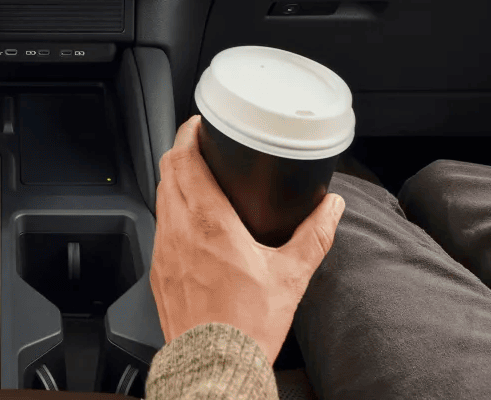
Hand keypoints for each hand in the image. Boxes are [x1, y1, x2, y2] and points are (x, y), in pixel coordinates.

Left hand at [150, 115, 344, 364]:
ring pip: (160, 199)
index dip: (189, 134)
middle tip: (198, 144)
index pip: (186, 160)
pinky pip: (158, 229)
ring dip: (173, 181)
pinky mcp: (158, 273)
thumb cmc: (248, 325)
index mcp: (209, 223)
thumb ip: (315, 235)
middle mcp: (179, 231)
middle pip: (167, 172)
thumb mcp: (291, 276)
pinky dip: (170, 213)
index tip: (200, 124)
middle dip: (181, 151)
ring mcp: (163, 252)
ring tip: (194, 177)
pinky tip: (187, 223)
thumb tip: (332, 208)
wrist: (214, 365)